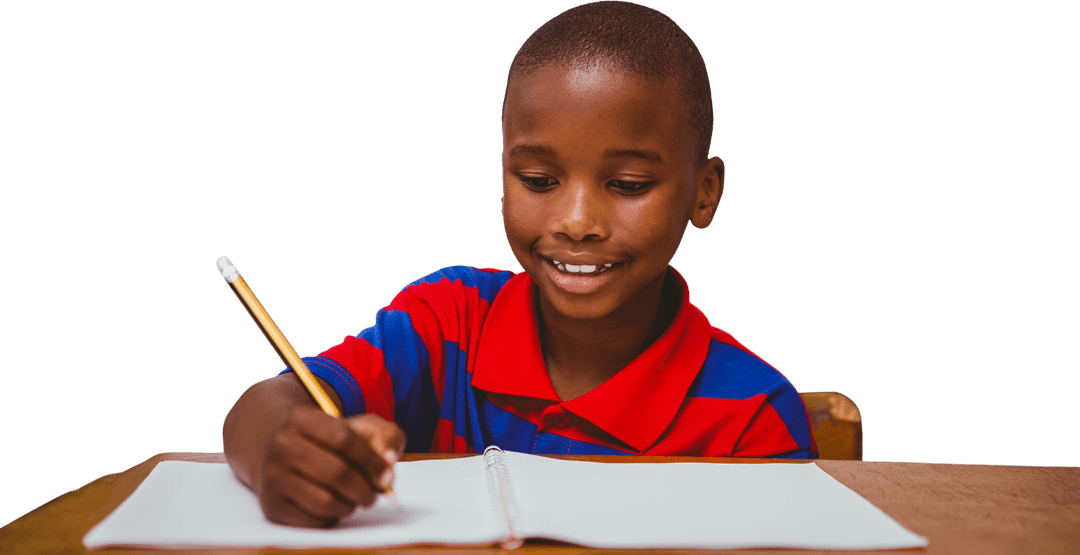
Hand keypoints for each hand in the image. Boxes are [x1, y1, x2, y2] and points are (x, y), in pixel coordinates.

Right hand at [257, 408, 406, 526]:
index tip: (386, 476)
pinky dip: (332, 517)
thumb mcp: (360, 427)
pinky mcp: (272, 504)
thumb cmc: (331, 442)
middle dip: (365, 489)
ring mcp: (273, 475)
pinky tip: (333, 504)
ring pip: (325, 501)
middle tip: (373, 494)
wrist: (285, 454)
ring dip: (350, 505)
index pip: (343, 438)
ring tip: (354, 499)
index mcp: (302, 419)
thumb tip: (389, 461)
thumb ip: (385, 437)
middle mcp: (281, 445)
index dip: (371, 460)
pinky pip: (313, 519)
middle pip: (336, 473)